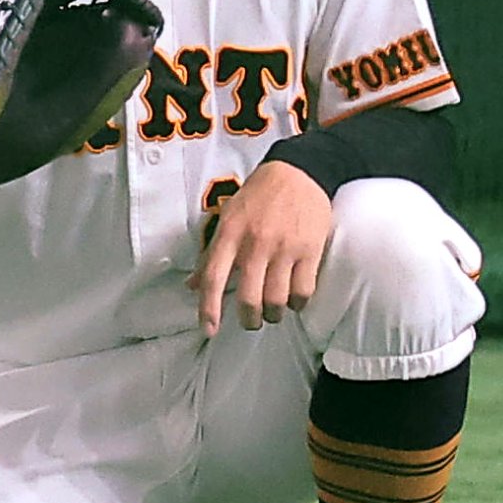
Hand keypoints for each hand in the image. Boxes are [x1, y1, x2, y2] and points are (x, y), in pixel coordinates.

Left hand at [197, 162, 331, 335]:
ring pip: (277, 299)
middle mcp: (255, 243)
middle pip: (248, 297)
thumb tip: (191, 285)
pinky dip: (297, 303)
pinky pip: (303, 290)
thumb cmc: (258, 196)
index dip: (208, 308)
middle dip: (248, 319)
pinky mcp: (311, 251)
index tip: (208, 330)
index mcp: (230, 233)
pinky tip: (293, 300)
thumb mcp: (227, 217)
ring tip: (272, 313)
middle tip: (249, 322)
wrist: (299, 172)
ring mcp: (285, 248)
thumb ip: (211, 253)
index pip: (213, 277)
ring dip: (273, 314)